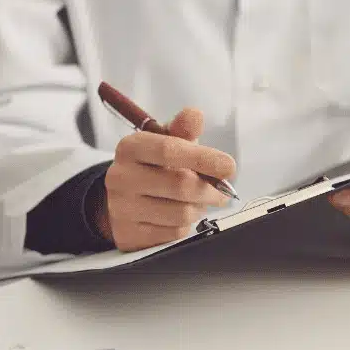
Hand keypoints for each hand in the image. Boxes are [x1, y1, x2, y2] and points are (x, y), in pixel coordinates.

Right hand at [95, 107, 236, 250]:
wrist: (124, 199)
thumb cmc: (153, 167)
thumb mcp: (166, 143)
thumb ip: (183, 131)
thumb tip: (195, 115)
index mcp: (130, 148)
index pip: (169, 151)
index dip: (204, 158)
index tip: (229, 167)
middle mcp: (120, 177)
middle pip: (181, 186)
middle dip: (211, 190)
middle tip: (222, 191)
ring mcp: (121, 208)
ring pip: (181, 213)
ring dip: (199, 209)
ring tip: (197, 202)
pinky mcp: (128, 234)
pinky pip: (173, 234)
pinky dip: (185, 226)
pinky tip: (179, 216)